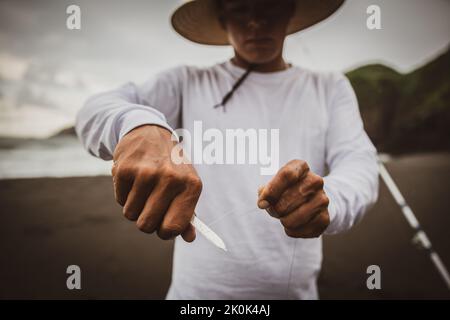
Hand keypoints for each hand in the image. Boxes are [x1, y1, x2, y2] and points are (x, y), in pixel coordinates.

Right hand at [111, 125, 201, 241]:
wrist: (150, 133)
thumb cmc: (171, 166)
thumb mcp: (186, 186)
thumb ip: (188, 214)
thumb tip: (189, 238)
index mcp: (191, 186)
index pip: (173, 227)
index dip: (165, 232)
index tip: (163, 226)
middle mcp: (171, 179)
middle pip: (147, 225)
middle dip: (145, 221)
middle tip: (149, 207)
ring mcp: (147, 173)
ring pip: (130, 214)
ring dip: (134, 207)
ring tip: (143, 189)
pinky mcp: (125, 169)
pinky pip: (120, 200)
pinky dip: (124, 195)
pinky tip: (133, 179)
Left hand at [257, 159, 329, 237]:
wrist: (313, 200)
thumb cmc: (287, 190)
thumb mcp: (275, 184)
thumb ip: (266, 191)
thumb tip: (263, 203)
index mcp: (301, 167)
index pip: (286, 175)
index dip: (271, 191)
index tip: (261, 203)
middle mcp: (316, 181)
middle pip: (285, 202)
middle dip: (274, 210)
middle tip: (276, 210)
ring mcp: (322, 200)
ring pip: (290, 220)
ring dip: (283, 221)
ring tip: (286, 215)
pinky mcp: (324, 219)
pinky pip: (298, 231)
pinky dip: (291, 230)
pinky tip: (295, 223)